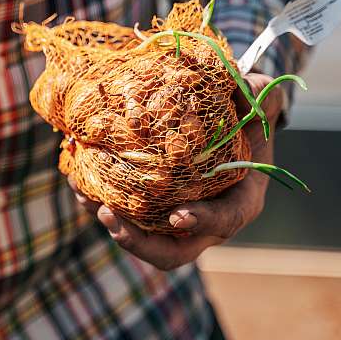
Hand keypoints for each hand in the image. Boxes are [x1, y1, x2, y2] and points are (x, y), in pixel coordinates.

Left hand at [69, 72, 283, 270]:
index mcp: (241, 200)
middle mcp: (207, 219)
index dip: (203, 222)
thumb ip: (259, 94)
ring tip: (83, 196)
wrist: (231, 119)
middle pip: (174, 251)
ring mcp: (176, 217)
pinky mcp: (153, 207)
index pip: (226, 220)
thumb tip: (242, 87)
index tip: (177, 217)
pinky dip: (100, 201)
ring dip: (111, 225)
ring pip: (142, 238)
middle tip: (109, 216)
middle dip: (139, 243)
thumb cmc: (249, 111)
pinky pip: (126, 215)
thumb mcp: (263, 98)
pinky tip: (77, 179)